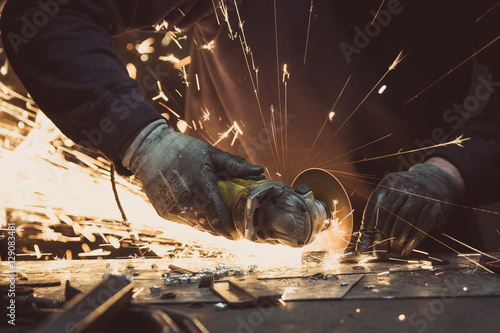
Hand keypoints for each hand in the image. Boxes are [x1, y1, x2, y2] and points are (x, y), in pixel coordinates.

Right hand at [122, 119, 262, 238]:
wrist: (149, 150)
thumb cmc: (184, 150)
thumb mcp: (210, 153)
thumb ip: (235, 165)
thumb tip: (260, 171)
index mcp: (201, 186)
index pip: (219, 216)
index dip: (231, 229)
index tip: (240, 233)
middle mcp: (186, 201)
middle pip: (210, 226)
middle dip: (223, 229)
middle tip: (234, 227)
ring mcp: (173, 209)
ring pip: (198, 226)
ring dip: (210, 225)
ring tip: (219, 219)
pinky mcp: (165, 213)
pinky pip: (186, 221)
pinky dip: (195, 219)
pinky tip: (200, 210)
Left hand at [355, 163, 463, 256]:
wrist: (439, 182)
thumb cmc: (408, 196)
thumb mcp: (392, 199)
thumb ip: (376, 219)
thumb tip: (361, 248)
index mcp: (389, 182)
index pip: (374, 204)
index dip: (368, 225)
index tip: (366, 241)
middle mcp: (404, 186)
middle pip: (388, 211)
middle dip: (382, 234)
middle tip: (379, 250)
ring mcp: (421, 195)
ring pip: (404, 218)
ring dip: (397, 238)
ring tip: (393, 250)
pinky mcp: (435, 206)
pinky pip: (422, 225)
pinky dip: (412, 240)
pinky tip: (406, 250)